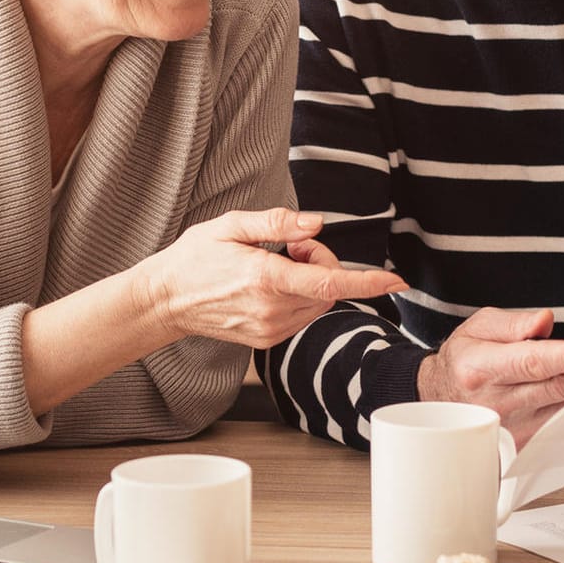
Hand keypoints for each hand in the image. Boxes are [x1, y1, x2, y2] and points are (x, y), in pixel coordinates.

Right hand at [140, 209, 406, 348]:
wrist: (166, 301)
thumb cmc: (196, 257)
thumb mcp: (230, 225)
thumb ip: (276, 223)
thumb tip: (316, 224)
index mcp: (265, 279)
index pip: (329, 284)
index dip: (368, 283)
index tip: (397, 281)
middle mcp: (271, 310)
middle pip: (329, 289)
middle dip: (321, 262)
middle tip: (289, 246)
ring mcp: (270, 330)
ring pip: (320, 304)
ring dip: (312, 281)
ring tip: (275, 264)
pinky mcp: (267, 340)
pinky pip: (303, 316)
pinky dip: (300, 297)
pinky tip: (270, 284)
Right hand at [416, 308, 563, 447]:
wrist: (443, 401)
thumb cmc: (465, 361)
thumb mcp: (478, 327)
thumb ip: (513, 323)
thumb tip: (544, 321)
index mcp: (482, 368)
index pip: (532, 362)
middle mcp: (499, 401)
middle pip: (559, 386)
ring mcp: (515, 426)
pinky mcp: (529, 441)